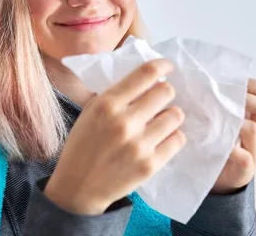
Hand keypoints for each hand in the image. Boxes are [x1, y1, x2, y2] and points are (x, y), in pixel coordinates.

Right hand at [45, 59, 186, 214]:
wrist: (78, 188)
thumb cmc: (83, 145)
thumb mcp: (90, 112)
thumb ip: (115, 95)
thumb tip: (146, 79)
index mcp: (107, 104)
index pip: (146, 74)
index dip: (162, 66)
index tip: (168, 66)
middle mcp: (124, 122)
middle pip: (166, 92)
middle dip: (165, 92)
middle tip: (160, 98)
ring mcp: (139, 145)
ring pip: (175, 115)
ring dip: (170, 115)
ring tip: (160, 120)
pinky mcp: (150, 165)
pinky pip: (177, 140)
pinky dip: (172, 136)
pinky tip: (161, 138)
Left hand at [211, 79, 255, 194]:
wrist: (217, 178)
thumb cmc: (215, 141)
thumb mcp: (219, 117)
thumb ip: (216, 100)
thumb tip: (194, 74)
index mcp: (254, 116)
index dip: (251, 84)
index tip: (229, 82)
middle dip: (241, 100)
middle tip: (217, 100)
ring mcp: (254, 151)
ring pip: (254, 129)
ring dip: (234, 122)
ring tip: (213, 120)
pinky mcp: (245, 170)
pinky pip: (246, 158)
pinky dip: (233, 151)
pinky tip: (220, 146)